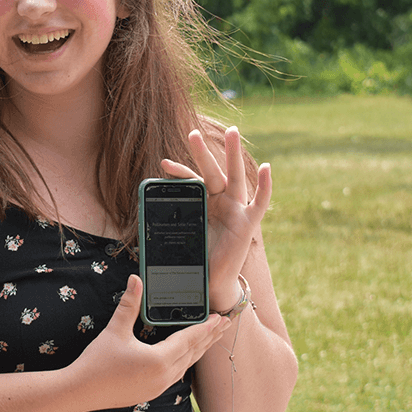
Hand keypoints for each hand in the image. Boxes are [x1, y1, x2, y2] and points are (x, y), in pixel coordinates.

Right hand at [68, 274, 229, 409]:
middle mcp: (164, 375)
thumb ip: (129, 304)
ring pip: (187, 365)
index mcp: (159, 360)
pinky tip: (185, 357)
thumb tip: (136, 279)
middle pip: (193, 353)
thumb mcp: (115, 330)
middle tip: (225, 324)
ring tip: (209, 338)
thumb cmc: (98, 362)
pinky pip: (177, 374)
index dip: (205, 327)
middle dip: (209, 338)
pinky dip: (186, 361)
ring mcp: (159, 386)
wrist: (81, 391)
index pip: (189, 339)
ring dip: (199, 350)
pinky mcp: (151, 391)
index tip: (219, 318)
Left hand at [160, 126, 271, 307]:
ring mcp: (236, 209)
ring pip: (235, 177)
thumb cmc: (197, 256)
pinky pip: (260, 203)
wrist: (213, 280)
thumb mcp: (182, 234)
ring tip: (232, 131)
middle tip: (193, 132)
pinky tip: (267, 168)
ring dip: (233, 154)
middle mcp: (221, 201)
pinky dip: (265, 186)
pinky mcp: (248, 223)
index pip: (192, 181)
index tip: (163, 165)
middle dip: (202, 152)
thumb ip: (171, 223)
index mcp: (204, 202)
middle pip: (212, 171)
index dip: (179, 172)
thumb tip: (144, 220)